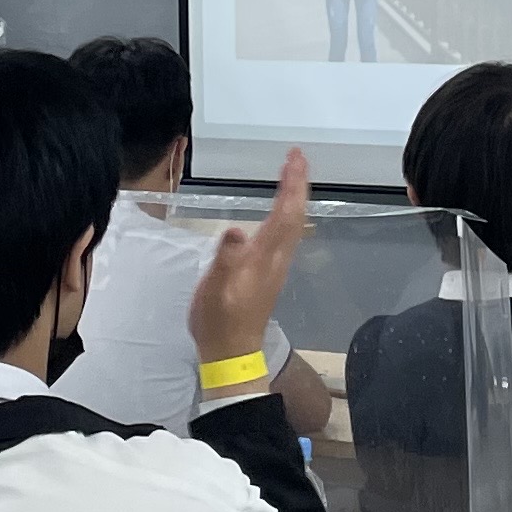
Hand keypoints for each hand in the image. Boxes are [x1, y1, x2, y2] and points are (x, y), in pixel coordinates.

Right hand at [189, 152, 308, 369]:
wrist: (231, 354)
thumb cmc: (219, 321)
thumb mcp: (214, 291)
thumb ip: (225, 260)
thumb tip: (234, 230)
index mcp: (264, 258)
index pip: (284, 214)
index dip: (291, 185)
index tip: (294, 158)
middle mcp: (276, 258)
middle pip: (295, 215)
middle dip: (298, 184)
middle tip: (297, 157)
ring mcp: (275, 266)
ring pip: (293, 224)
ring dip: (294, 197)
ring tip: (292, 175)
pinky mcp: (270, 272)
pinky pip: (285, 233)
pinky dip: (287, 212)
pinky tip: (280, 209)